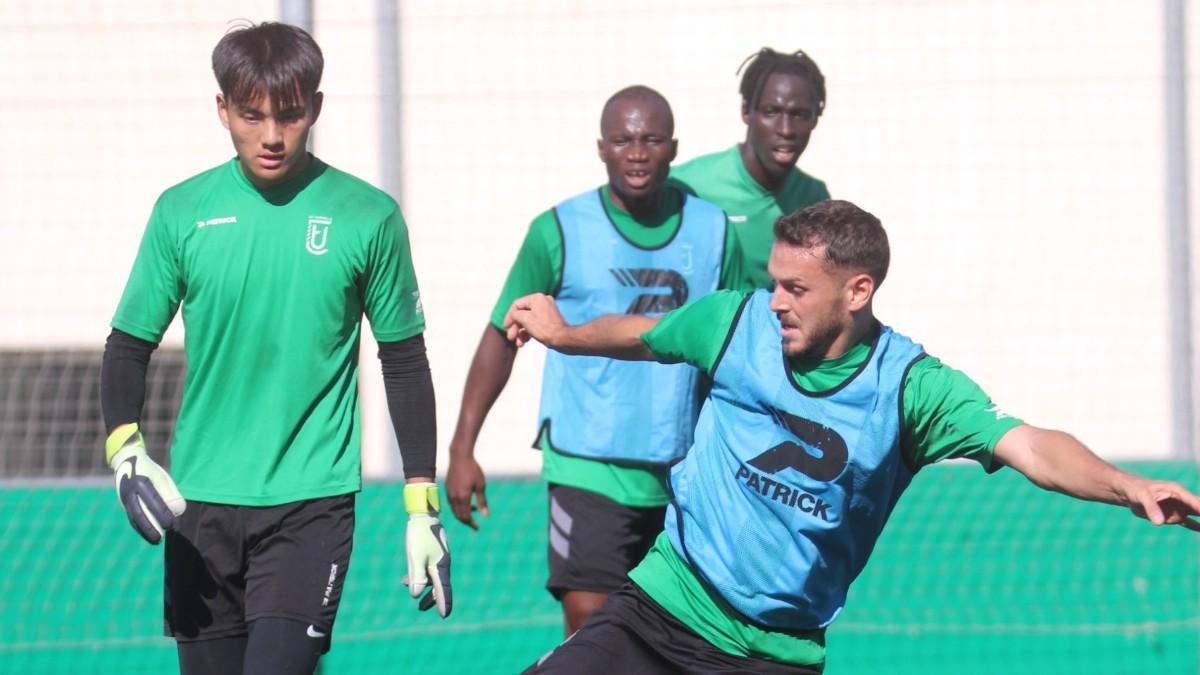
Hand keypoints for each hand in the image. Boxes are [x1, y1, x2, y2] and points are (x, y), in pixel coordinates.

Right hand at [105, 423, 185, 544]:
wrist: (127, 460)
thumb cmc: (150, 469)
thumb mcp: (162, 476)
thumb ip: (171, 493)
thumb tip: (179, 511)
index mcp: (141, 483)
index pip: (154, 503)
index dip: (163, 515)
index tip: (172, 525)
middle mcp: (130, 492)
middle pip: (141, 514)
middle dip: (151, 528)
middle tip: (161, 539)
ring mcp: (124, 498)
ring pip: (134, 518)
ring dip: (145, 531)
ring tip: (156, 541)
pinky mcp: (123, 503)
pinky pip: (131, 517)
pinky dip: (139, 527)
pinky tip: (148, 534)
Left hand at [403, 482, 452, 616]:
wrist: (423, 515)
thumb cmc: (419, 535)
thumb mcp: (415, 557)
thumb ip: (416, 576)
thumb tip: (415, 594)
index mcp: (440, 566)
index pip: (444, 589)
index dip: (444, 603)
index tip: (444, 615)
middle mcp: (442, 564)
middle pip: (439, 586)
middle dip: (432, 599)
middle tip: (421, 609)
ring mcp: (437, 558)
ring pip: (433, 578)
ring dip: (425, 589)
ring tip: (416, 601)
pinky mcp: (432, 553)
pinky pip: (427, 570)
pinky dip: (419, 577)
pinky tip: (406, 580)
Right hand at [446, 454, 489, 529]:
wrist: (460, 457)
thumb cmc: (473, 470)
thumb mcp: (481, 485)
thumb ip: (482, 501)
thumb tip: (485, 515)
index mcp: (463, 497)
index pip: (466, 516)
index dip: (471, 524)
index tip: (477, 528)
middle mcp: (454, 497)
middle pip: (458, 516)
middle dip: (466, 521)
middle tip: (474, 524)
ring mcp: (449, 493)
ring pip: (454, 510)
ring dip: (462, 514)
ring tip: (473, 510)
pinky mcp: (447, 489)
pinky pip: (452, 503)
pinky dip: (458, 507)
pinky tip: (466, 502)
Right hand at [504, 293, 564, 347]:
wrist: (562, 339)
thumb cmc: (544, 329)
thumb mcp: (525, 319)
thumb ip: (515, 314)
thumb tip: (513, 316)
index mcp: (536, 298)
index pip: (516, 304)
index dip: (509, 316)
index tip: (506, 327)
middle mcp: (542, 301)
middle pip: (522, 313)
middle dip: (515, 327)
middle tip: (511, 337)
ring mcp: (547, 310)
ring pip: (528, 320)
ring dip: (521, 332)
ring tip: (519, 343)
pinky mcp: (550, 320)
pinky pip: (535, 324)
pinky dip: (529, 332)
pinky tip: (525, 342)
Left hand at [1121, 477, 1199, 530]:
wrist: (1127, 493)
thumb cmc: (1134, 489)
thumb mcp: (1141, 497)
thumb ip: (1151, 508)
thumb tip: (1159, 522)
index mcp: (1177, 491)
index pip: (1197, 502)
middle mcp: (1182, 500)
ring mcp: (1179, 508)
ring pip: (1198, 517)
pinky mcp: (1173, 516)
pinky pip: (1189, 523)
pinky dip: (1197, 527)